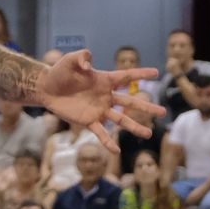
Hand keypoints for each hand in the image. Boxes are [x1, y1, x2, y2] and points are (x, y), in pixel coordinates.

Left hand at [38, 49, 161, 145]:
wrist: (46, 88)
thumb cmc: (60, 72)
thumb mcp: (70, 59)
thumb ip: (82, 57)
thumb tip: (88, 64)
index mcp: (104, 80)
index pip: (126, 77)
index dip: (141, 74)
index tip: (157, 72)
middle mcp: (105, 96)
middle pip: (130, 102)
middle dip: (146, 107)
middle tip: (163, 112)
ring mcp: (98, 110)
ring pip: (120, 119)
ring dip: (134, 127)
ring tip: (148, 134)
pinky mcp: (88, 121)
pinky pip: (101, 132)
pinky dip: (108, 141)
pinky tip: (116, 151)